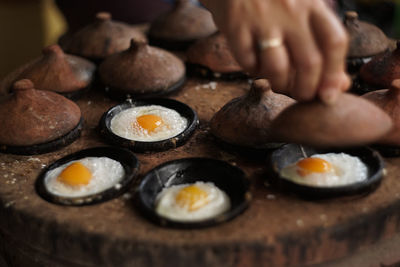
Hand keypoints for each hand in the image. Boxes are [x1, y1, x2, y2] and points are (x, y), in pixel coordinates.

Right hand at [201, 0, 350, 103]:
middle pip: (309, 62)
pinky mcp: (236, 26)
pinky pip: (248, 62)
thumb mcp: (303, 12)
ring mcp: (262, 19)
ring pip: (278, 68)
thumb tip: (341, 86)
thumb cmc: (274, 1)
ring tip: (277, 83)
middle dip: (306, 90)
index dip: (334, 74)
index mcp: (312, 5)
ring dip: (279, 85)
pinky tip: (255, 64)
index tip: (328, 95)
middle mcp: (290, 10)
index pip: (335, 43)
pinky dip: (253, 71)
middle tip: (301, 96)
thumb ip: (323, 46)